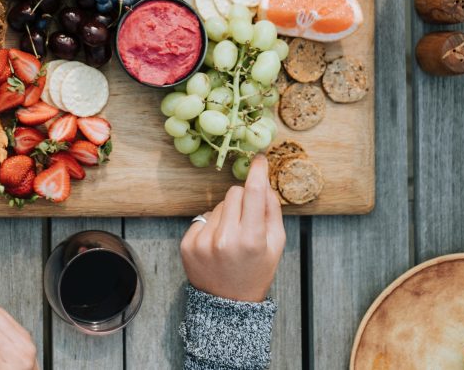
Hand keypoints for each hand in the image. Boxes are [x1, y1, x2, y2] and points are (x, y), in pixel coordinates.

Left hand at [180, 155, 285, 302]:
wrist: (228, 305)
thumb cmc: (256, 272)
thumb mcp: (275, 244)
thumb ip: (272, 210)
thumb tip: (264, 181)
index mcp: (250, 239)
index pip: (254, 192)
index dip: (258, 172)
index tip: (259, 159)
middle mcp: (224, 239)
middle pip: (234, 193)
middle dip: (243, 200)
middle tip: (246, 220)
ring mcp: (203, 242)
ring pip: (218, 205)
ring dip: (226, 215)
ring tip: (231, 238)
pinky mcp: (187, 244)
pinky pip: (202, 217)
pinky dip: (211, 226)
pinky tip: (216, 245)